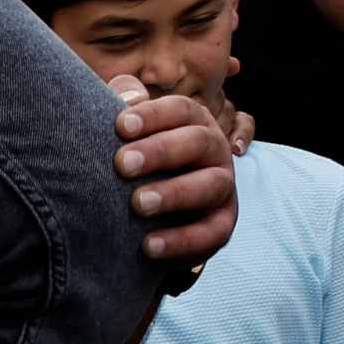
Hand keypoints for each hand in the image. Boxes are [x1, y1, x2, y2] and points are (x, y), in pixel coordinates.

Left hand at [107, 79, 240, 265]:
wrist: (155, 214)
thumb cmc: (139, 162)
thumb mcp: (131, 131)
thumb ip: (128, 100)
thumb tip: (127, 98)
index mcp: (195, 122)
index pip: (181, 110)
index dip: (153, 115)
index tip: (121, 125)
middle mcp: (215, 151)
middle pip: (199, 142)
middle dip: (161, 151)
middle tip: (123, 164)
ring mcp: (222, 188)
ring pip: (210, 185)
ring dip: (174, 193)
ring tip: (138, 203)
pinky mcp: (221, 225)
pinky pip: (210, 233)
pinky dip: (181, 240)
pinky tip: (148, 245)